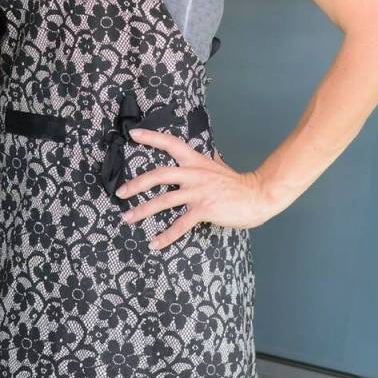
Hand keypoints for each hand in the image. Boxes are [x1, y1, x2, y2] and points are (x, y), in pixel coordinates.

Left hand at [115, 127, 268, 250]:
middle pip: (159, 175)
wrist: (257, 195)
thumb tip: (211, 153)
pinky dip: (166, 235)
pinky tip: (155, 243)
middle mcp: (193, 174)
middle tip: (120, 192)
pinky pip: (181, 224)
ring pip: (164, 200)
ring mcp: (198, 191)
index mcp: (195, 161)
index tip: (133, 134)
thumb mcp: (219, 166)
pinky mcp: (204, 209)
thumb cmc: (237, 183)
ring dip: (143, 210)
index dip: (151, 137)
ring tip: (128, 218)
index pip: (170, 143)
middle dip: (137, 184)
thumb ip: (210, 160)